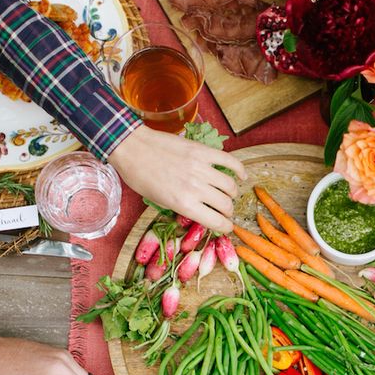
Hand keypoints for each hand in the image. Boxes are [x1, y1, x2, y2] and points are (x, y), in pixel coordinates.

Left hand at [109, 125, 246, 233]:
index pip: (216, 221)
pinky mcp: (202, 151)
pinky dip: (239, 170)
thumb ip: (181, 208)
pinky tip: (241, 176)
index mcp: (183, 204)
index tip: (226, 227)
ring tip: (229, 194)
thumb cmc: (140, 177)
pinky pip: (229, 161)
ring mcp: (201, 168)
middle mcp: (195, 188)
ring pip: (230, 186)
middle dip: (228, 211)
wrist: (133, 147)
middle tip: (224, 211)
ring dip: (232, 193)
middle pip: (226, 205)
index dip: (225, 227)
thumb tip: (200, 212)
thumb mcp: (158, 201)